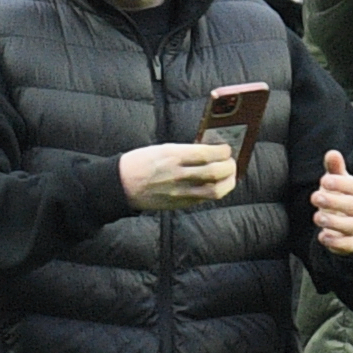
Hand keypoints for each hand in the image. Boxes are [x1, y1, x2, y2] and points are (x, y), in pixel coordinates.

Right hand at [119, 140, 238, 211]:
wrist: (122, 184)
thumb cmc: (141, 162)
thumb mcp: (162, 149)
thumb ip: (186, 151)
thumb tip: (210, 151)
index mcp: (172, 156)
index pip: (207, 154)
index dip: (222, 151)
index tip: (226, 148)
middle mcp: (178, 174)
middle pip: (214, 172)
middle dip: (229, 166)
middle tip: (231, 162)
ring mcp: (179, 192)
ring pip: (214, 190)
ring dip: (227, 183)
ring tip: (230, 176)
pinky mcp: (178, 204)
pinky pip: (203, 199)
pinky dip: (214, 191)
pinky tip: (216, 185)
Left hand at [310, 148, 352, 257]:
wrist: (352, 227)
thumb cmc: (341, 198)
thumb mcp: (338, 183)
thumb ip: (334, 170)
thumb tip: (332, 153)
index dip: (340, 183)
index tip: (324, 180)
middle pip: (352, 205)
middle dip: (334, 201)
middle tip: (315, 197)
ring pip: (349, 225)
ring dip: (333, 221)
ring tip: (317, 217)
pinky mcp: (352, 243)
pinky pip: (347, 244)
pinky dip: (335, 241)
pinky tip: (322, 237)